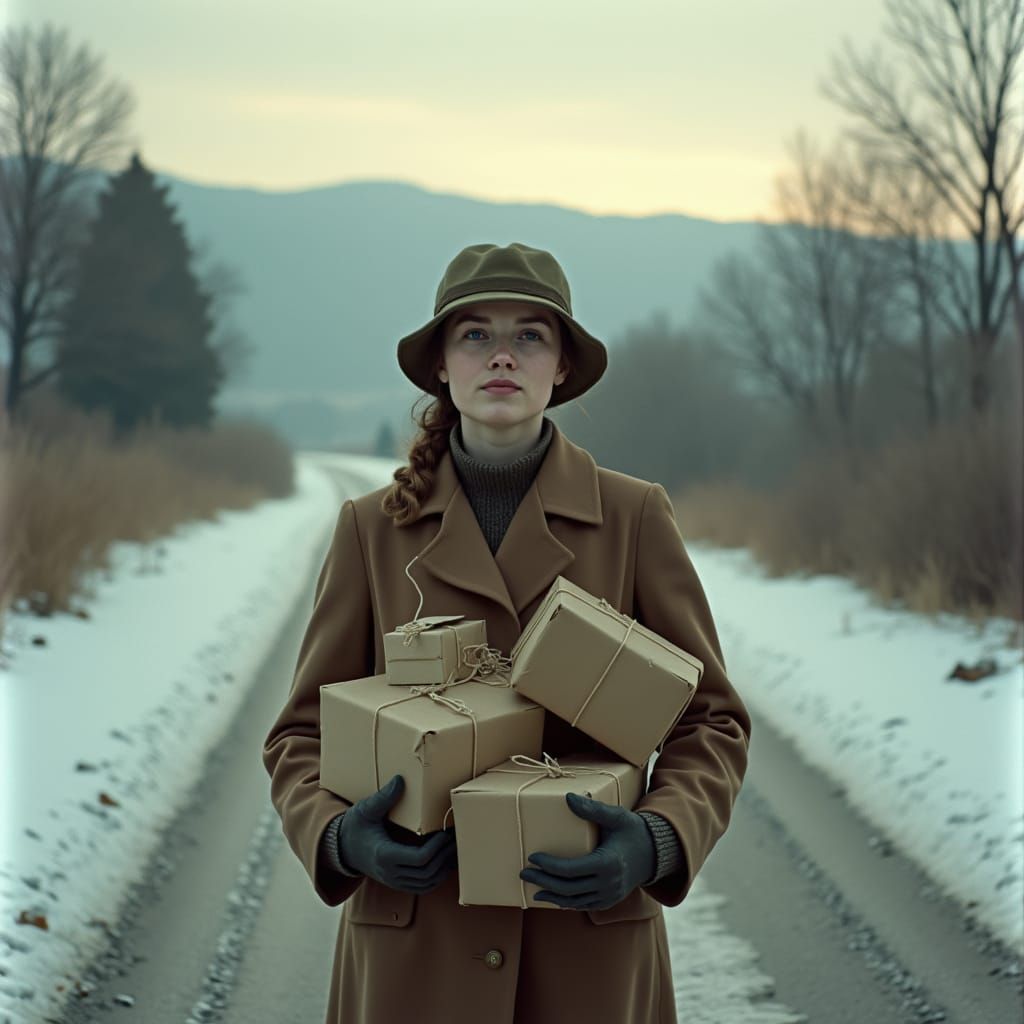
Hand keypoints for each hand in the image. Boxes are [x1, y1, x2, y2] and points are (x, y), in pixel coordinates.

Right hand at [338, 774, 456, 893]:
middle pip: (427, 872)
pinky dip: (437, 876)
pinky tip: (445, 861)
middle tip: (456, 836)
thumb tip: (400, 780)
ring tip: (453, 847)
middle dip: (445, 855)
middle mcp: (390, 872)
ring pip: (427, 883)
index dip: (437, 847)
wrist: (343, 849)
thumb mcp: (366, 810)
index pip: (419, 859)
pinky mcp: (398, 883)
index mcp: (384, 855)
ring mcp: (395, 881)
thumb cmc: (355, 827)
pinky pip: (423, 886)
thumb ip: (384, 797)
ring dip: (444, 867)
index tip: (445, 832)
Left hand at [518, 792, 655, 910]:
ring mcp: (609, 896)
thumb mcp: (616, 816)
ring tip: (534, 888)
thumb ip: (592, 809)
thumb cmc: (633, 831)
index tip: (533, 857)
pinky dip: (566, 902)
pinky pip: (583, 905)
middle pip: (568, 889)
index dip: (549, 866)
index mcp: (608, 863)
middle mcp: (608, 884)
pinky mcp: (609, 901)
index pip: (571, 870)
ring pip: (574, 901)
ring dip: (552, 896)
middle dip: (543, 882)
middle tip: (524, 874)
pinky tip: (553, 896)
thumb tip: (568, 797)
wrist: (654, 854)